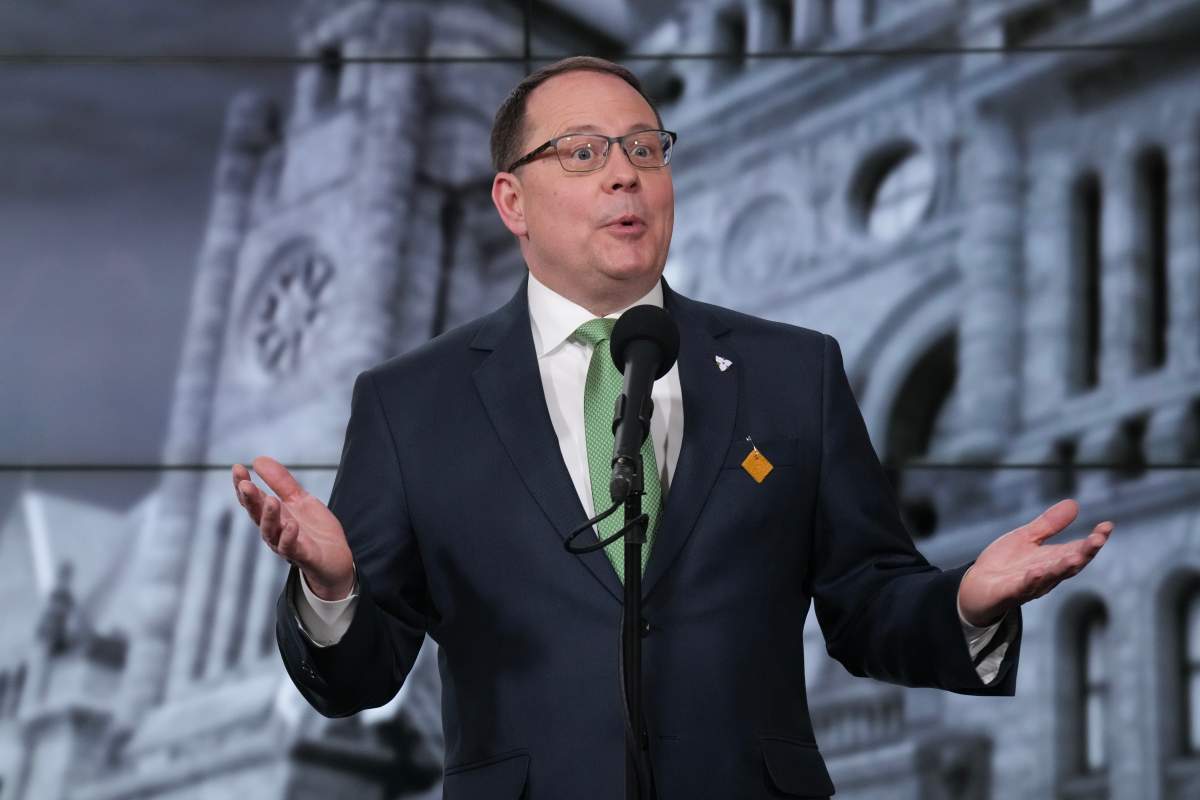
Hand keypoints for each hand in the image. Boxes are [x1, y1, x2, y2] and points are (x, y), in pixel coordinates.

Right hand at [232, 456, 354, 600]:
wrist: (336, 559)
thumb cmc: (314, 530)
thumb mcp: (300, 500)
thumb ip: (282, 482)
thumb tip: (258, 460)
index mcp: (273, 515)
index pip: (253, 499)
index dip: (242, 484)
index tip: (236, 468)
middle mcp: (274, 530)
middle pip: (257, 514)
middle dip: (250, 500)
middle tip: (245, 484)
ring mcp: (286, 544)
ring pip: (270, 532)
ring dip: (269, 517)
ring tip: (271, 500)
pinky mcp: (303, 556)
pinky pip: (291, 548)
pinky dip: (289, 537)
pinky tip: (291, 525)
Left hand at [957, 499, 1113, 626]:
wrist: (978, 587)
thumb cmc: (1006, 564)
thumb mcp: (1027, 538)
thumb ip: (1049, 524)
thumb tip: (1074, 503)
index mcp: (1053, 560)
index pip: (1079, 550)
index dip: (1095, 540)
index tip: (1108, 526)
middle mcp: (1047, 574)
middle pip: (1071, 564)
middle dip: (1086, 553)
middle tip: (1098, 539)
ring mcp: (1030, 585)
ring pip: (1051, 577)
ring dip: (1063, 568)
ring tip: (1076, 556)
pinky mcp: (1010, 593)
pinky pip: (1023, 587)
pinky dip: (1032, 580)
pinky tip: (1038, 571)